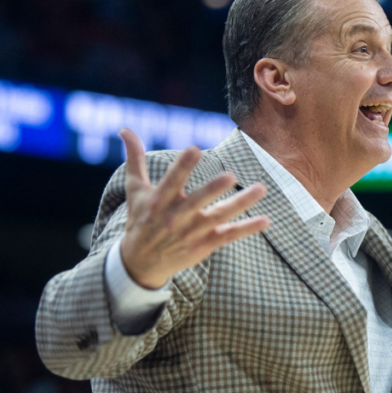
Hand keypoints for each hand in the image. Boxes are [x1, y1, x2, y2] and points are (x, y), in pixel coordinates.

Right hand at [117, 128, 270, 288]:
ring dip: (241, 204)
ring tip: (261, 188)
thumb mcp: (135, 190)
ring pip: (220, 217)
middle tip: (231, 176)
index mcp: (159, 201)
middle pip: (198, 202)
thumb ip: (135, 159)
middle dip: (213, 189)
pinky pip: (229, 236)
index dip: (183, 166)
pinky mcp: (205, 245)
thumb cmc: (140, 219)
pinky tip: (266, 220)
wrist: (140, 263)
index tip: (195, 149)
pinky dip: (247, 229)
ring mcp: (192, 232)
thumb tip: (125, 129)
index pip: (172, 181)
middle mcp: (176, 217)